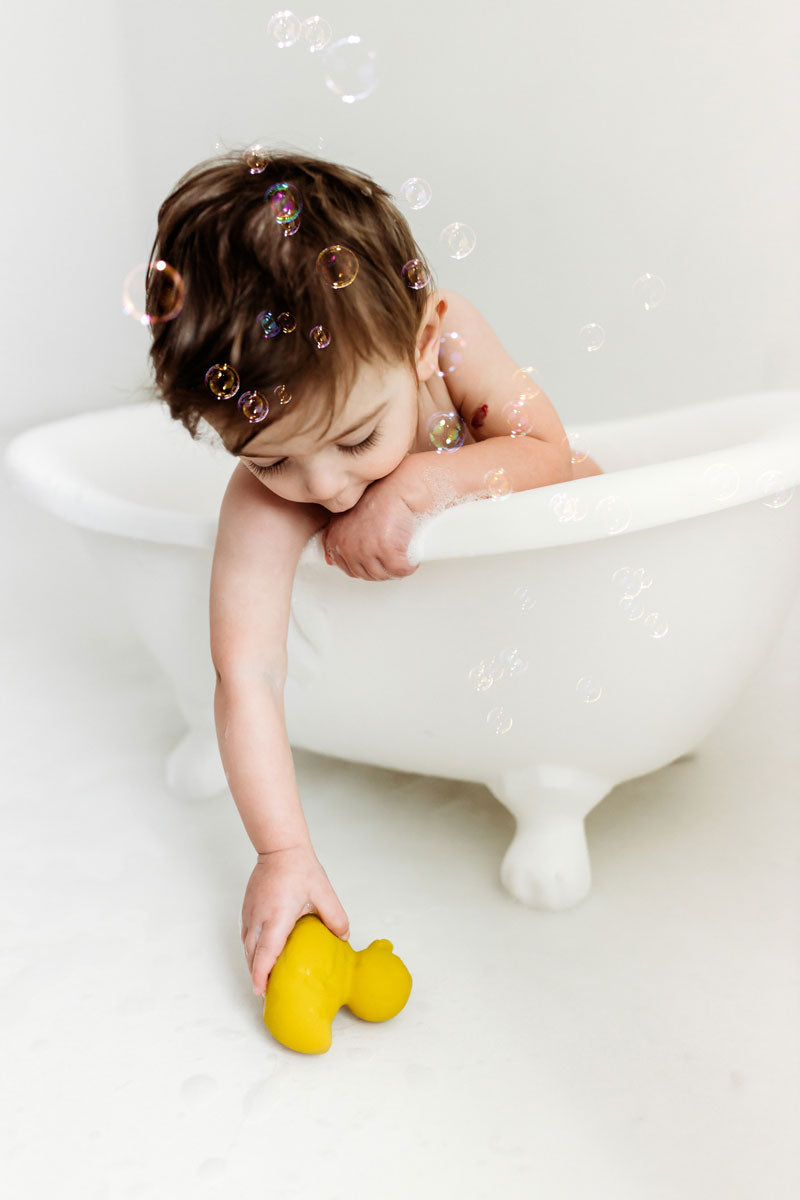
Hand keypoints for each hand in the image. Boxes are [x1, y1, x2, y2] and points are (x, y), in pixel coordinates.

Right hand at [241, 843, 349, 996]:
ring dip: (253, 964)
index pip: (265, 952)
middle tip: (267, 993)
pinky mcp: (247, 909)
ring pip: (247, 947)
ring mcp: (251, 914)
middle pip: (252, 955)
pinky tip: (260, 956)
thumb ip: (336, 918)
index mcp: (278, 917)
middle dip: (257, 976)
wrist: (279, 849)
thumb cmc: (300, 869)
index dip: (262, 974)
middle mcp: (260, 918)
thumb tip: (343, 939)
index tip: (261, 990)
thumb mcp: (324, 893)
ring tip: (264, 979)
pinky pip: (246, 936)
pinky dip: (251, 951)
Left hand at [322, 472, 420, 580]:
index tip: (379, 558)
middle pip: (369, 574)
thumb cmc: (378, 498)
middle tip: (394, 556)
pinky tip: (411, 556)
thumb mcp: (346, 516)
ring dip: (396, 569)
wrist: (397, 487)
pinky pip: (400, 570)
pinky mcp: (387, 550)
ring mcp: (366, 550)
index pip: (350, 570)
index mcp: (336, 541)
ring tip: (403, 553)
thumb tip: (329, 561)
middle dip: (383, 569)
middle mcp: (347, 547)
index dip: (368, 566)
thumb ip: (336, 537)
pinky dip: (409, 566)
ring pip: (385, 574)